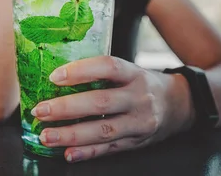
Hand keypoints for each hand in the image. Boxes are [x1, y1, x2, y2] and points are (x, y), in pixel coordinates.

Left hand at [30, 56, 185, 161]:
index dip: (81, 71)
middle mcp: (139, 98)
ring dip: (71, 134)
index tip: (55, 76)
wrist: (180, 105)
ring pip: (102, 130)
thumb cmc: (144, 84)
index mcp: (135, 74)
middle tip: (40, 110)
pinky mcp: (136, 142)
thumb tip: (58, 75)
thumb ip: (102, 73)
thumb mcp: (130, 71)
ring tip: (46, 136)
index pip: (108, 67)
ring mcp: (139, 123)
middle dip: (67, 108)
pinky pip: (109, 149)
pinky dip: (87, 153)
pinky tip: (68, 153)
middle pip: (101, 103)